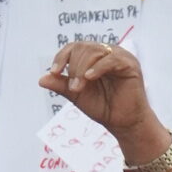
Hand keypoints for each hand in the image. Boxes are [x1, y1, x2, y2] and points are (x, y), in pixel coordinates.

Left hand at [39, 42, 158, 150]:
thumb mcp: (77, 95)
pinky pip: (111, 59)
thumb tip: (41, 79)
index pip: (74, 47)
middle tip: (73, 88)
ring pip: (94, 51)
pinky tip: (89, 78)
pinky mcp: (129, 64)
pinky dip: (97, 67)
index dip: (62, 57)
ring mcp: (119, 56)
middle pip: (83, 48)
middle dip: (73, 67)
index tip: (54, 72)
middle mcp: (106, 53)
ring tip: (79, 88)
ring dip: (82, 69)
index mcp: (94, 57)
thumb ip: (61, 86)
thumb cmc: (103, 107)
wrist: (123, 123)